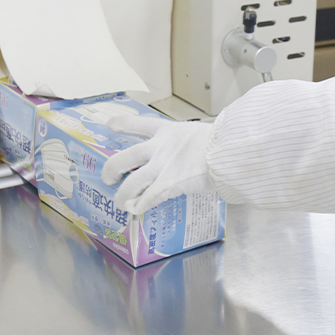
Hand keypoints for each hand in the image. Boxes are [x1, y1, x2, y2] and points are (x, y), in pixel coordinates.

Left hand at [101, 116, 215, 214]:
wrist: (226, 151)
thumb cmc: (221, 142)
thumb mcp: (198, 134)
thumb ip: (186, 143)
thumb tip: (189, 153)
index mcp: (167, 131)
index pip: (140, 124)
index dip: (123, 123)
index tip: (110, 124)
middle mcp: (159, 147)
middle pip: (125, 158)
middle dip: (111, 168)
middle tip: (108, 177)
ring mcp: (162, 166)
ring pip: (131, 183)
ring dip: (123, 195)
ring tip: (119, 203)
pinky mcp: (168, 184)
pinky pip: (148, 198)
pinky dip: (141, 206)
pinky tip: (136, 210)